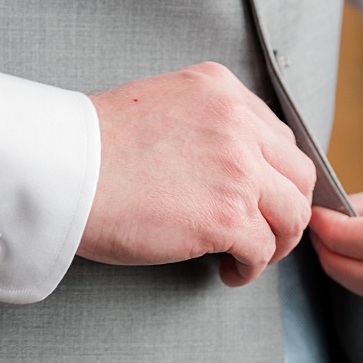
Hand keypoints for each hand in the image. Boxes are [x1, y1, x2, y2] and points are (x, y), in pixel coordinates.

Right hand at [80, 62, 315, 285]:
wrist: (63, 169)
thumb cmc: (91, 146)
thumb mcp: (159, 104)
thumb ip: (202, 122)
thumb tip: (224, 162)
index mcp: (220, 90)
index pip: (279, 137)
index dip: (277, 175)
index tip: (266, 196)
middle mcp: (238, 124)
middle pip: (298, 175)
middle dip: (288, 209)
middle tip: (270, 230)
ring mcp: (238, 171)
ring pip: (291, 214)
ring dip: (277, 241)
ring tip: (252, 255)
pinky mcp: (228, 216)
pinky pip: (263, 249)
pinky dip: (252, 268)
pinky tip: (231, 271)